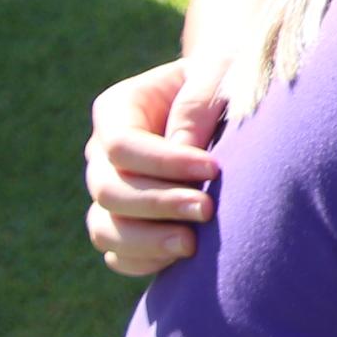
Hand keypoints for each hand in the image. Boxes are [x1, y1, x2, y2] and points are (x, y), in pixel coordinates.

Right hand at [84, 58, 230, 278]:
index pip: (121, 144)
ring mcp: (113, 191)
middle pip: (108, 190)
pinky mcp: (130, 224)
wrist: (232, 100)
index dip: (163, 162)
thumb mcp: (217, 74)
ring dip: (146, 241)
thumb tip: (181, 149)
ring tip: (192, 244)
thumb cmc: (226, 79)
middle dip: (158, 204)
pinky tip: (182, 258)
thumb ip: (196, 105)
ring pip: (104, 229)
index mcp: (119, 110)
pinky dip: (143, 262)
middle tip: (207, 209)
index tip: (213, 167)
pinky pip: (118, 255)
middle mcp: (105, 154)